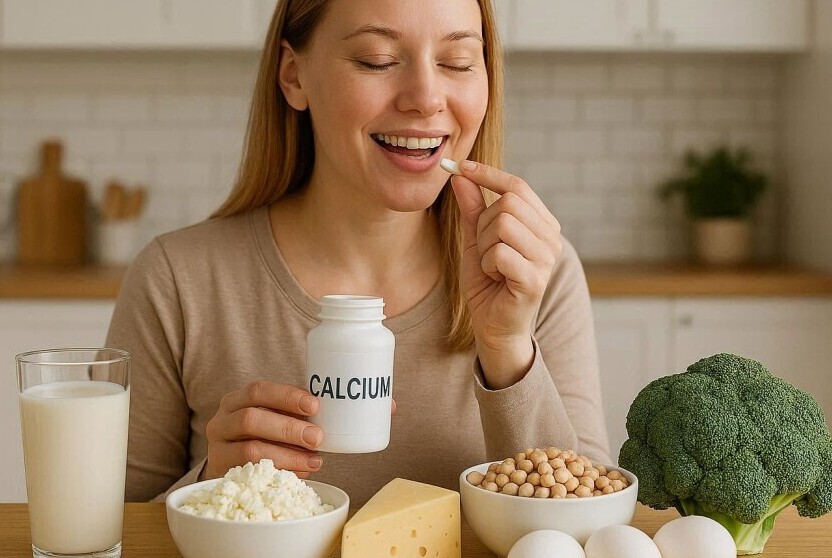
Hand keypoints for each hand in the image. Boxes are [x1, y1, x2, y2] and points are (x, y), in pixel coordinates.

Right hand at [201, 381, 323, 480]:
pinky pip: (251, 475)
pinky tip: (300, 473)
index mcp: (235, 401)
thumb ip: (291, 414)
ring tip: (314, 461)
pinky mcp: (222, 475)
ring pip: (250, 450)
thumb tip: (326, 414)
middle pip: (250, 419)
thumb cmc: (258, 438)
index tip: (314, 406)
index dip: (286, 396)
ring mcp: (217, 450)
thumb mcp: (270, 419)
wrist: (229, 468)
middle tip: (317, 437)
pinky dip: (280, 473)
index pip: (258, 391)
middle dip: (288, 428)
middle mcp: (221, 422)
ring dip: (287, 455)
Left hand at [450, 160, 562, 388]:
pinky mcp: (535, 279)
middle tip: (484, 250)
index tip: (460, 167)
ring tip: (491, 266)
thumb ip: (472, 210)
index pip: (518, 186)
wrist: (494, 326)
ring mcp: (547, 258)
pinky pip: (500, 253)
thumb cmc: (489, 283)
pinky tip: (495, 278)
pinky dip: (487, 264)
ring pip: (502, 226)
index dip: (488, 174)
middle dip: (483, 224)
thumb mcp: (476, 241)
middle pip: (508, 204)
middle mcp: (551, 238)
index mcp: (541, 224)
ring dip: (484, 246)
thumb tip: (461, 176)